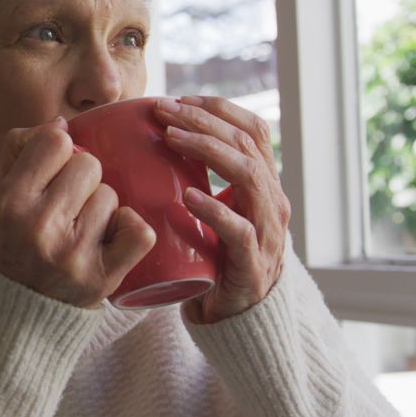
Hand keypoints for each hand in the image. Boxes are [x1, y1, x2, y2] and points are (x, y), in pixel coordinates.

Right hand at [0, 117, 156, 307]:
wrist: (13, 312)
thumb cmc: (10, 242)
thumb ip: (20, 149)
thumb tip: (63, 122)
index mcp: (9, 200)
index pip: (56, 141)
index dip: (59, 152)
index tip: (51, 173)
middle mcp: (38, 225)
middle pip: (90, 164)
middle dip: (81, 180)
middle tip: (66, 205)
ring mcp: (72, 254)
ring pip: (112, 195)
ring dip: (101, 208)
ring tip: (80, 228)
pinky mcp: (102, 277)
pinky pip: (140, 231)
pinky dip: (130, 230)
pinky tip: (110, 238)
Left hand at [154, 96, 290, 323]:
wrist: (235, 317)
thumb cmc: (214, 258)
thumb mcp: (209, 211)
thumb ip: (193, 180)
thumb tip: (143, 145)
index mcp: (263, 184)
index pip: (252, 131)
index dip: (219, 109)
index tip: (181, 99)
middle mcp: (272, 202)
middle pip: (246, 146)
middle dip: (204, 121)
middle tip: (165, 111)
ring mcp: (268, 233)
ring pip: (250, 178)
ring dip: (208, 152)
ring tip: (172, 139)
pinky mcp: (253, 265)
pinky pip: (240, 232)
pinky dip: (214, 210)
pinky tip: (189, 197)